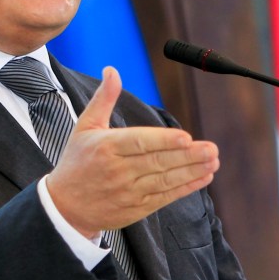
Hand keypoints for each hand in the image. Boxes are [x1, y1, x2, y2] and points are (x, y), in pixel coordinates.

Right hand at [45, 67, 219, 238]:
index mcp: (105, 147)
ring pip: (165, 181)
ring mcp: (128, 192)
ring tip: (212, 161)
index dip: (164, 141)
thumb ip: (103, 98)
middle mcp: (118, 171)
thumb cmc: (76, 161)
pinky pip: (165, 197)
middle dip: (187, 156)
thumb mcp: (84, 126)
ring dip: (192, 171)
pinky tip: (203, 177)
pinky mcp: (137, 209)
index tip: (186, 137)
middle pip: (157, 162)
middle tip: (211, 148)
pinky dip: (186, 188)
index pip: (139, 142)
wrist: (66, 206)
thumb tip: (112, 70)